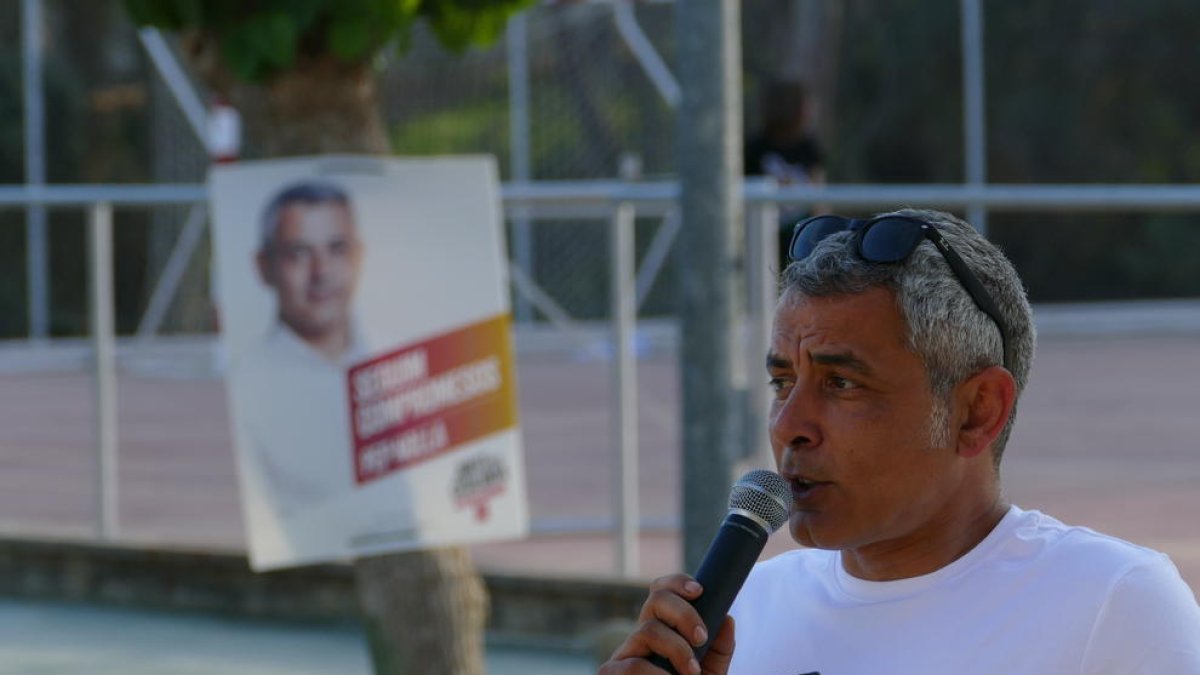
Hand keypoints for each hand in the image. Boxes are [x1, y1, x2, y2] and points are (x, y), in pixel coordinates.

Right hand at [598, 574, 735, 674]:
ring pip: (648, 630)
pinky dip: (657, 674)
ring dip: (676, 649)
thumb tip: (727, 619)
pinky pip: (633, 665)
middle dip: (684, 613)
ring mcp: (624, 653)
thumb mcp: (711, 670)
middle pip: (656, 600)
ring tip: (692, 673)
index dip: (677, 583)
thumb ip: (719, 648)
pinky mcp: (611, 672)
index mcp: (662, 630)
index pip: (662, 592)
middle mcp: (641, 637)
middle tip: (701, 638)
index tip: (699, 591)